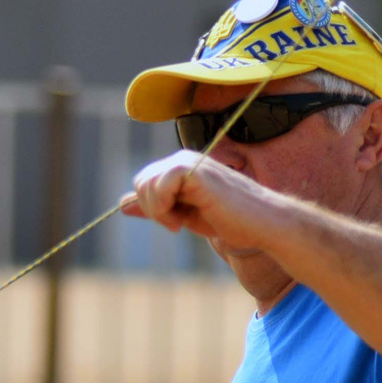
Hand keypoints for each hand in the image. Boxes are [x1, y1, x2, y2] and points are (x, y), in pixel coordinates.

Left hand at [120, 149, 286, 253]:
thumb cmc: (228, 221)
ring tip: (181, 222)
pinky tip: (181, 220)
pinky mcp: (195, 170)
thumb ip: (155, 207)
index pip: (144, 182)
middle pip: (141, 182)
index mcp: (180, 167)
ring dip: (158, 211)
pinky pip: (159, 184)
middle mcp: (183, 158)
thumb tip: (121, 204)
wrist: (261, 225)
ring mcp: (189, 161)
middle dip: (152, 209)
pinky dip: (162, 207)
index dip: (152, 207)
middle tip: (177, 223)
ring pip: (145, 183)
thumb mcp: (184, 215)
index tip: (174, 222)